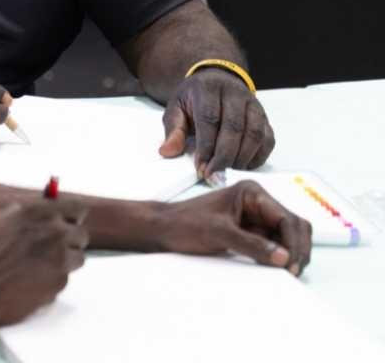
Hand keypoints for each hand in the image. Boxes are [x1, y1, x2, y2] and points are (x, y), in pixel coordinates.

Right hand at [0, 199, 88, 326]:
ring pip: (78, 257)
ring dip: (65, 260)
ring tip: (41, 265)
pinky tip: (33, 280)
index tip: (70, 219)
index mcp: (37, 213)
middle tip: (53, 246)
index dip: (73, 215)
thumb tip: (31, 210)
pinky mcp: (59, 284)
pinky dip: (54, 279)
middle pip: (81, 234)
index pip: (76, 207)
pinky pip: (65, 278)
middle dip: (70, 239)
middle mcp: (53, 233)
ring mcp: (59, 260)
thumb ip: (18, 212)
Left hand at [155, 180, 311, 275]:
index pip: (286, 218)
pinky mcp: (251, 232)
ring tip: (287, 271)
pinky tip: (276, 267)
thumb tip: (283, 256)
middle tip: (293, 271)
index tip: (291, 264)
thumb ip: (252, 244)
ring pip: (288, 236)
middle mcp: (257, 202)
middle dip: (298, 247)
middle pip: (294, 225)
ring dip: (292, 253)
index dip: (294, 242)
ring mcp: (255, 217)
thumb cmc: (185, 223)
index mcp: (252, 192)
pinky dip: (280, 256)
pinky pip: (275, 244)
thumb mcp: (219, 233)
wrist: (164, 228)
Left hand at [159, 68, 274, 176]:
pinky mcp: (265, 116)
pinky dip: (258, 156)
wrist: (217, 80)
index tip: (201, 167)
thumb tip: (167, 151)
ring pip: (254, 133)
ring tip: (227, 171)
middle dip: (224, 156)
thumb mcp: (176, 107)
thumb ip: (173, 129)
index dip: (206, 146)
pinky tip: (243, 166)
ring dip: (242, 158)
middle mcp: (234, 93)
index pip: (210, 119)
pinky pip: (268, 139)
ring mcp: (253, 104)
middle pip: (234, 127)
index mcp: (208, 88)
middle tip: (214, 175)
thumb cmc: (195, 98)